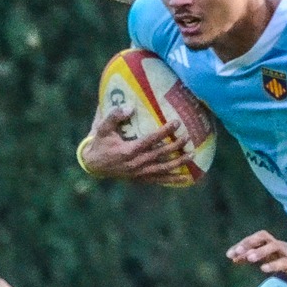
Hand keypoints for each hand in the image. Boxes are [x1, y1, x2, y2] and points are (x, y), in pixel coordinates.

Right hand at [78, 107, 196, 184]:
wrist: (94, 165)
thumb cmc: (100, 143)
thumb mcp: (102, 128)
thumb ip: (114, 116)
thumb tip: (130, 107)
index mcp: (128, 151)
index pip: (150, 140)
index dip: (164, 132)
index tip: (177, 123)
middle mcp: (136, 163)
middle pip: (160, 154)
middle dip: (175, 146)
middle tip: (188, 137)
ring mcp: (139, 173)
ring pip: (163, 168)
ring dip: (178, 162)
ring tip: (192, 154)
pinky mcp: (140, 179)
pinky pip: (159, 179)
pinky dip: (173, 179)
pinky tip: (186, 178)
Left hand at [227, 229, 286, 283]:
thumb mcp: (270, 258)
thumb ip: (253, 257)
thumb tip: (233, 258)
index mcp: (271, 244)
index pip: (255, 239)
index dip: (242, 245)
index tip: (229, 255)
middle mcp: (278, 246)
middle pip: (263, 237)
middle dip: (249, 243)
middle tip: (236, 253)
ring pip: (274, 246)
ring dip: (260, 251)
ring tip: (249, 258)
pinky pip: (284, 262)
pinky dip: (273, 264)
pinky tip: (263, 269)